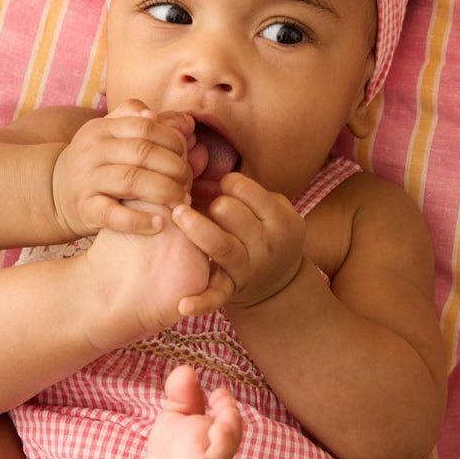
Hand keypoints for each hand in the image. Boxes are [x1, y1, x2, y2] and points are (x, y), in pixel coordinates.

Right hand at [52, 100, 196, 235]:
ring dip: (164, 191)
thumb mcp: (111, 135)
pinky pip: (113, 215)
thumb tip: (185, 121)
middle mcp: (93, 150)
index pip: (146, 126)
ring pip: (132, 180)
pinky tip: (159, 225)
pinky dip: (139, 221)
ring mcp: (87, 180)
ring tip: (181, 202)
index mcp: (103, 128)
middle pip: (143, 152)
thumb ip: (144, 123)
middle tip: (188, 182)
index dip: (173, 140)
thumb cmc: (97, 163)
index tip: (186, 155)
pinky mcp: (85, 209)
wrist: (53, 193)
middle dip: (174, 167)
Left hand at [170, 172, 306, 315]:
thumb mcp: (271, 208)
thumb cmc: (264, 232)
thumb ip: (244, 188)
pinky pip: (216, 296)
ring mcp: (249, 269)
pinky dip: (200, 302)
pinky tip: (182, 305)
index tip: (222, 187)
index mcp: (280, 218)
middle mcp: (267, 244)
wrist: (278, 284)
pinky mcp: (232, 291)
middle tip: (198, 199)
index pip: (244, 188)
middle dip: (209, 202)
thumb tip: (194, 153)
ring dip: (198, 229)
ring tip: (179, 215)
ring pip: (221, 245)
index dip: (226, 183)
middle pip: (230, 211)